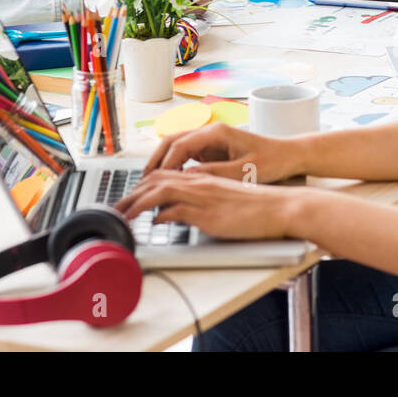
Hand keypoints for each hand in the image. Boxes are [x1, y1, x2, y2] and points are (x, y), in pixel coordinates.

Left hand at [116, 169, 302, 239]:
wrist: (280, 207)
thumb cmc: (258, 205)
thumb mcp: (225, 198)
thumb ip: (203, 200)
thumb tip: (182, 211)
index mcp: (204, 177)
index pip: (165, 174)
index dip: (144, 184)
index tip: (131, 197)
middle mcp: (199, 181)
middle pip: (156, 179)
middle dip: (132, 193)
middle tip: (117, 207)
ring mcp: (202, 195)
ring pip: (159, 190)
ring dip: (137, 202)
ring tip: (122, 215)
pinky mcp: (207, 211)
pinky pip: (175, 209)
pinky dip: (159, 214)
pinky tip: (152, 222)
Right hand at [143, 121, 303, 184]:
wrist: (288, 155)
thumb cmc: (272, 161)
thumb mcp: (244, 171)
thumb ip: (216, 174)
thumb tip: (189, 179)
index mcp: (216, 132)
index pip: (180, 145)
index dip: (166, 164)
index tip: (156, 182)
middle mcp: (209, 132)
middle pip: (171, 141)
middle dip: (155, 161)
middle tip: (142, 182)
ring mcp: (209, 140)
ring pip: (175, 147)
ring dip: (161, 163)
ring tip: (148, 183)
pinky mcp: (211, 149)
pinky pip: (185, 155)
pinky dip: (173, 166)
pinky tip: (167, 183)